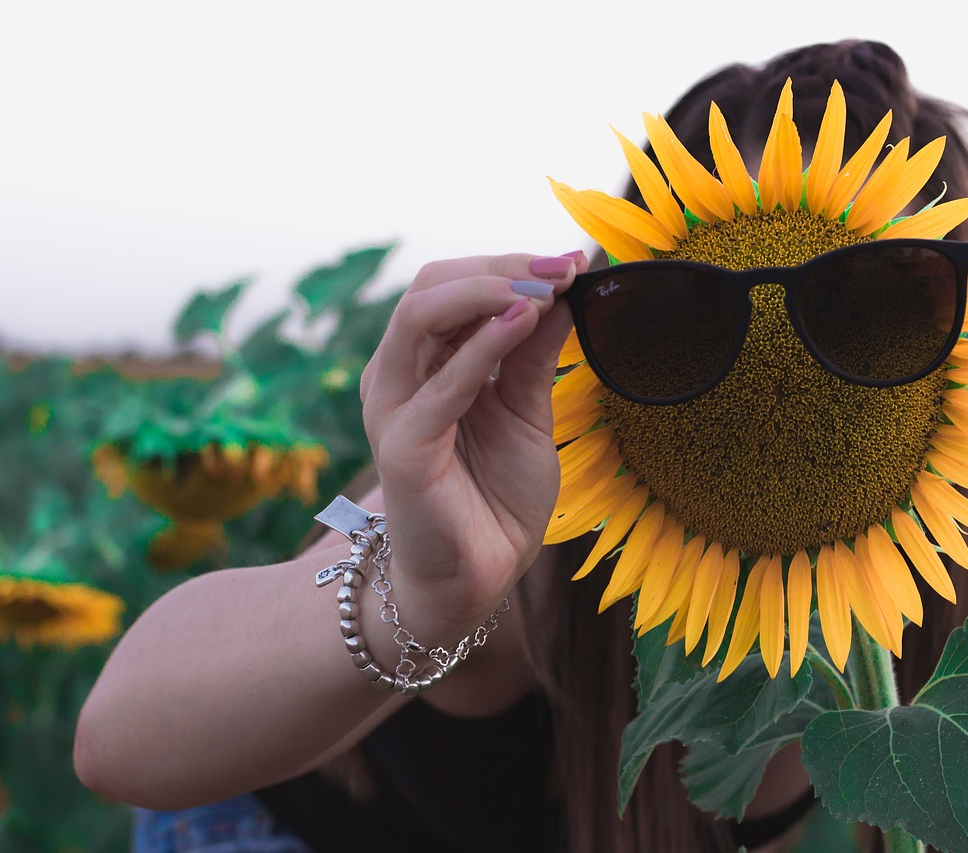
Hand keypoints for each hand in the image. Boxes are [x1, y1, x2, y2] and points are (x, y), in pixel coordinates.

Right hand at [359, 252, 585, 635]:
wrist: (479, 576)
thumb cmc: (495, 495)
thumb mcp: (526, 410)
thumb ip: (535, 353)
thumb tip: (563, 287)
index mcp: (423, 363)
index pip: (451, 286)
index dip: (509, 265)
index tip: (572, 262)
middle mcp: (399, 377)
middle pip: (431, 288)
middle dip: (500, 268)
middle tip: (561, 268)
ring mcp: (395, 410)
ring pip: (421, 319)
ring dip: (487, 292)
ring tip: (543, 288)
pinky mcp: (404, 448)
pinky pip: (440, 387)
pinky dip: (482, 348)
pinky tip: (523, 322)